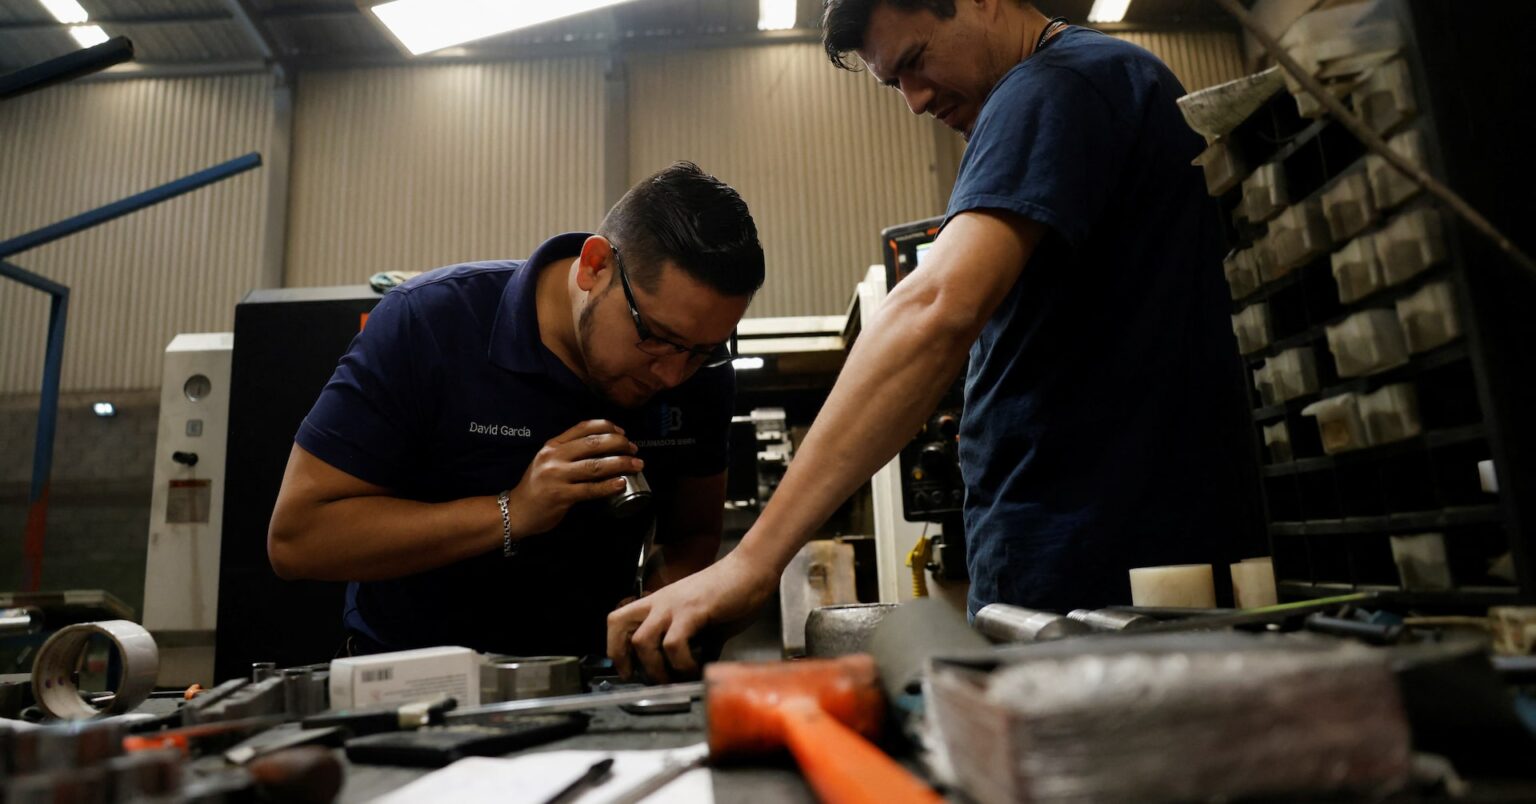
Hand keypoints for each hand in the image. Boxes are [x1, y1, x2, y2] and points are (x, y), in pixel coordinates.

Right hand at [505, 420, 640, 537]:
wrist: (516, 511)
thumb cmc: (538, 486)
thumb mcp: (548, 461)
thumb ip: (570, 452)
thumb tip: (606, 448)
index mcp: (553, 444)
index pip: (584, 427)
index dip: (607, 427)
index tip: (623, 433)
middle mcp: (554, 457)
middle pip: (593, 443)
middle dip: (619, 444)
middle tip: (634, 450)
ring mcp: (557, 476)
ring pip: (595, 466)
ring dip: (621, 464)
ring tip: (637, 465)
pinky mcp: (561, 496)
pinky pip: (591, 489)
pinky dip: (609, 486)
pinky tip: (622, 483)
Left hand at [606, 548, 776, 682]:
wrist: (752, 569)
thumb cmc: (732, 592)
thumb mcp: (707, 621)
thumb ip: (698, 642)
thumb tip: (698, 667)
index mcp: (659, 602)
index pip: (619, 619)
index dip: (615, 646)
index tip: (627, 670)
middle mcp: (660, 601)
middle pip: (617, 624)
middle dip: (621, 656)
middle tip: (637, 677)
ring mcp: (673, 605)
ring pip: (641, 640)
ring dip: (654, 668)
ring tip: (672, 679)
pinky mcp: (692, 611)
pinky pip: (673, 643)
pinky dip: (681, 663)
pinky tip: (694, 668)